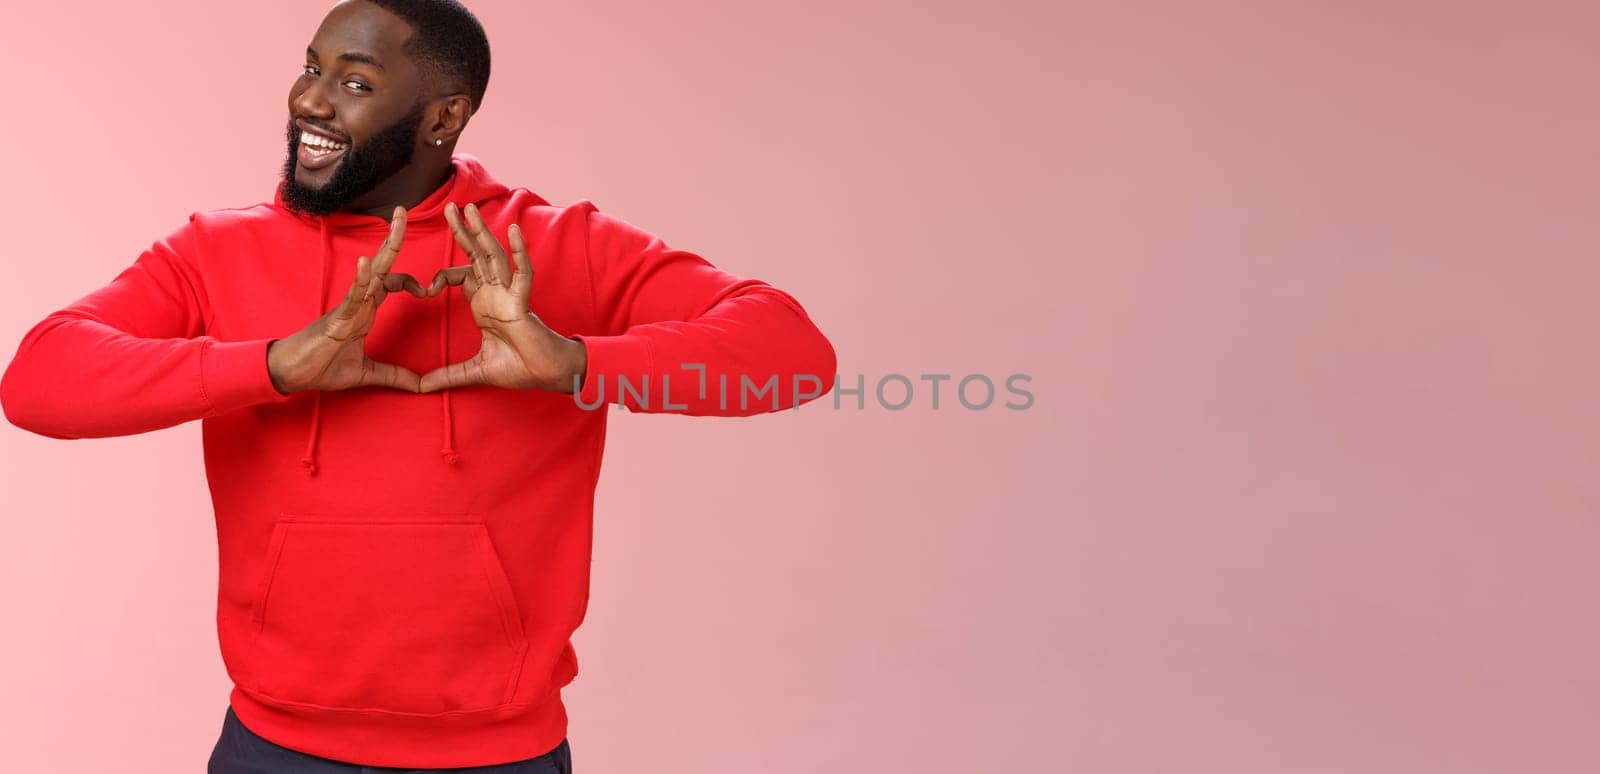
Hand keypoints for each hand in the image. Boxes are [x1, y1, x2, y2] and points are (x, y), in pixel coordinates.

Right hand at [267, 207, 427, 393]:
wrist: (293, 375)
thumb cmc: (322, 367)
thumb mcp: (367, 373)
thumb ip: (394, 376)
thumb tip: (420, 386)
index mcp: (365, 309)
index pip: (391, 283)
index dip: (411, 282)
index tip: (429, 291)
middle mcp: (359, 301)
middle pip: (383, 265)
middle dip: (394, 238)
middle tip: (405, 210)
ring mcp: (348, 306)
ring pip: (372, 271)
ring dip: (386, 246)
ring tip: (396, 220)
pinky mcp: (337, 317)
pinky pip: (352, 294)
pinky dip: (361, 277)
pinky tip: (368, 261)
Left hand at [418, 202, 586, 392]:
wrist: (545, 377)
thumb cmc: (519, 369)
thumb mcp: (474, 371)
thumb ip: (448, 375)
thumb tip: (420, 388)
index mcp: (484, 305)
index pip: (464, 276)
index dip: (444, 275)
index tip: (425, 287)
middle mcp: (495, 295)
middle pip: (476, 256)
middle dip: (463, 231)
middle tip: (450, 207)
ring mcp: (509, 295)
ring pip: (494, 257)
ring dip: (482, 232)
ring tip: (469, 208)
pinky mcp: (523, 303)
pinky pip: (522, 273)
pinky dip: (518, 252)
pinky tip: (512, 231)